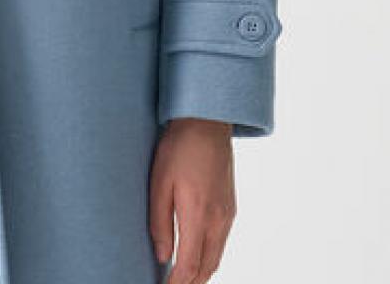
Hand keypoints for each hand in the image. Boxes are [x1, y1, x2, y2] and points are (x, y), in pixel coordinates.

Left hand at [148, 118, 235, 283]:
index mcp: (197, 214)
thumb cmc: (178, 148)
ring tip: (181, 276)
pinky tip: (195, 253)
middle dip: (190, 283)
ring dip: (200, 271)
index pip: (189, 265)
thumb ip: (159, 222)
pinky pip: (221, 242)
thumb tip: (162, 257)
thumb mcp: (159, 182)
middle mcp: (218, 219)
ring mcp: (227, 214)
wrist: (207, 122)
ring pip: (216, 257)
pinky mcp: (231, 207)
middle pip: (207, 268)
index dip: (177, 283)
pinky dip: (209, 256)